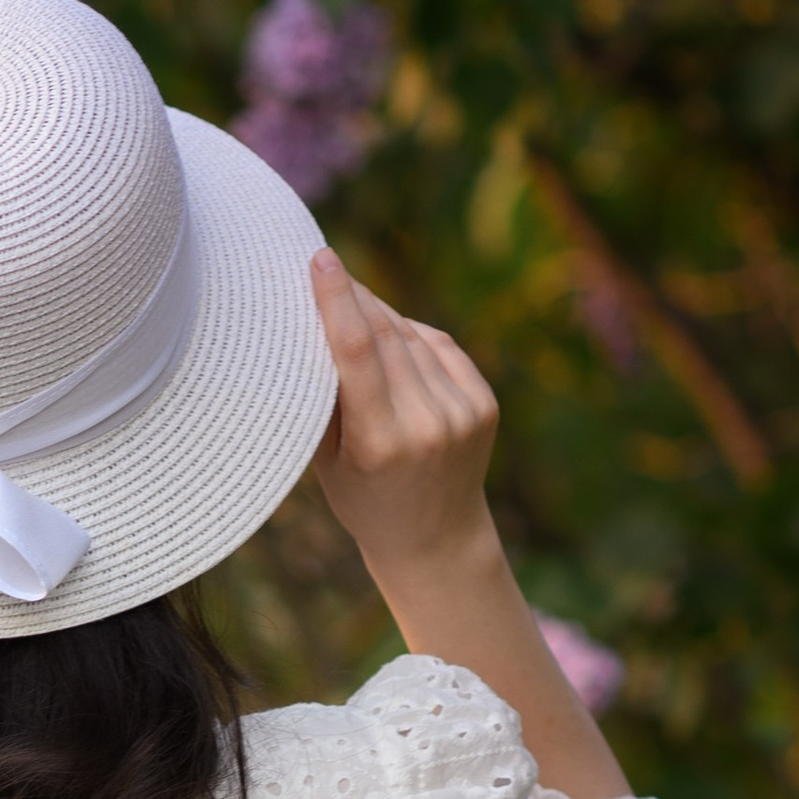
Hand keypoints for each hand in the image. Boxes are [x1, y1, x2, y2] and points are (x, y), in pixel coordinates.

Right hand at [307, 245, 500, 590]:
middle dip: (354, 295)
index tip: (321, 259)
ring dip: (380, 314)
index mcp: (380, 444)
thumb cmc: (364, 499)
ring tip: (352, 305)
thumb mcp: (327, 460)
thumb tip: (315, 320)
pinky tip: (392, 338)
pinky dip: (411, 335)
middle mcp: (426, 425)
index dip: (337, 300)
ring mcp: (461, 414)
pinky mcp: (483, 404)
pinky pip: (439, 347)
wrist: (438, 539)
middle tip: (326, 268)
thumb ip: (324, 398)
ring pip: (411, 337)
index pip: (358, 353)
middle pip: (385, 335)